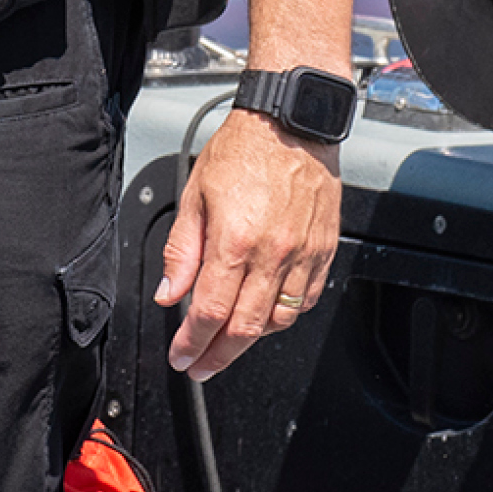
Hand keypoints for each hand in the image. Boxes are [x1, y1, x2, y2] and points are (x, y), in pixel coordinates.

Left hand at [156, 100, 341, 382]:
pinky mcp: (325, 251)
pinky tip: (267, 316)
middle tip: (201, 366)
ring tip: (229, 343)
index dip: (192, 343)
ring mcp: (304, 255)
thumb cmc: (242, 151)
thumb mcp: (194, 196)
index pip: (209, 312)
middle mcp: (274, 254)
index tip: (182, 358)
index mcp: (235, 241)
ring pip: (279, 321)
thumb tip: (168, 293)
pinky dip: (285, 317)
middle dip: (219, 355)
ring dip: (252, 340)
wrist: (291, 125)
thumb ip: (181, 251)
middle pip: (245, 328)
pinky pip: (307, 300)